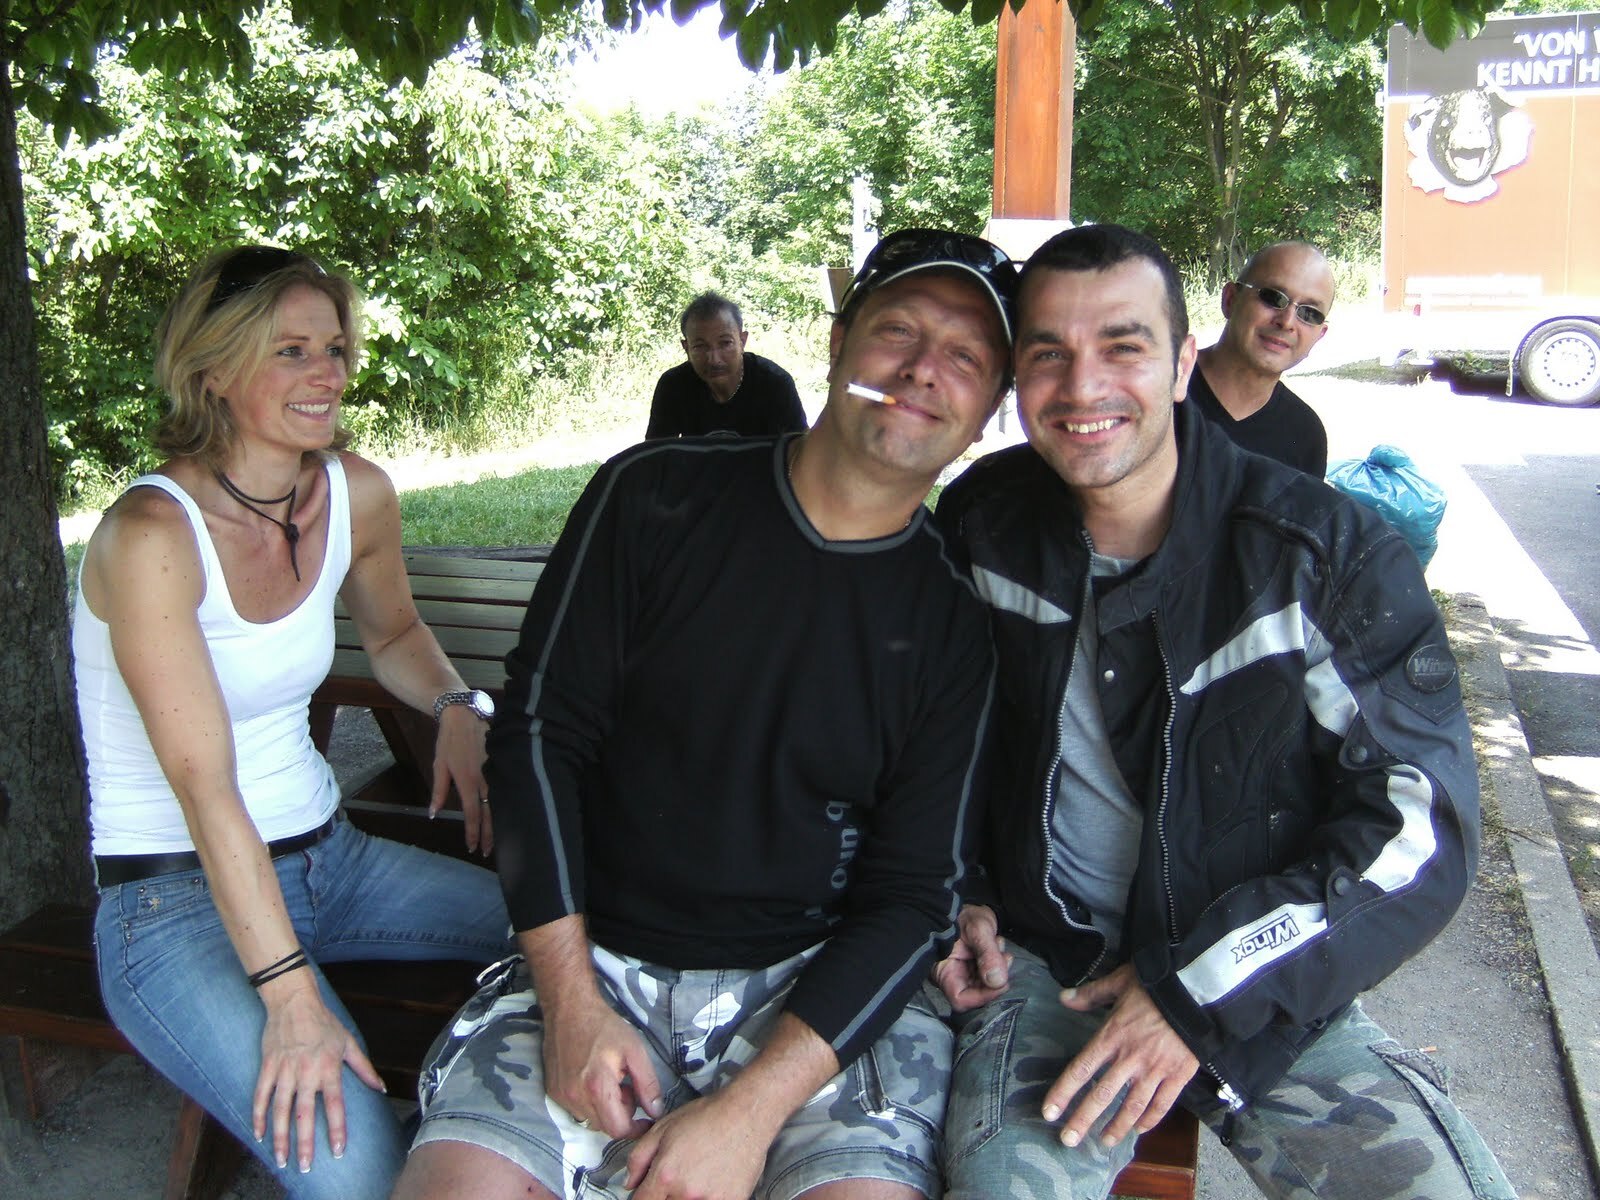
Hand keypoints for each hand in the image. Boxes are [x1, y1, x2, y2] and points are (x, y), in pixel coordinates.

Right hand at [252, 975, 385, 1171]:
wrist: (294, 1000)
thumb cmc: (324, 1022)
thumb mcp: (348, 1042)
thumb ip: (364, 1068)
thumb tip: (381, 1088)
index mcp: (328, 1068)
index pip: (335, 1105)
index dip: (337, 1129)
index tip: (338, 1151)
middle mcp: (306, 1072)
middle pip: (305, 1114)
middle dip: (305, 1143)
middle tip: (305, 1167)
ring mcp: (284, 1070)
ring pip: (280, 1110)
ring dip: (280, 1137)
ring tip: (281, 1160)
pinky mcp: (267, 1066)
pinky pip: (260, 1095)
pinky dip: (258, 1116)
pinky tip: (258, 1135)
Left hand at [431, 705, 491, 855]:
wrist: (465, 716)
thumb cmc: (449, 742)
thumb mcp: (439, 766)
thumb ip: (438, 791)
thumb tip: (434, 814)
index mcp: (468, 782)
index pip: (472, 814)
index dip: (473, 833)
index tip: (472, 848)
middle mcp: (484, 780)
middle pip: (490, 814)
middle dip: (489, 836)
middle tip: (488, 852)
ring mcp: (495, 772)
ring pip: (500, 804)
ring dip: (499, 824)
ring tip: (498, 839)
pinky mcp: (501, 765)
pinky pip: (505, 790)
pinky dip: (504, 806)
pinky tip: (506, 815)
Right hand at [543, 995, 663, 1139]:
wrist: (569, 1009)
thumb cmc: (605, 1027)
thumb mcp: (635, 1051)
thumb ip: (647, 1084)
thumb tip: (655, 1112)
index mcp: (597, 1088)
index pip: (617, 1129)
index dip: (635, 1129)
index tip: (645, 1120)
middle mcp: (575, 1097)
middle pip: (604, 1126)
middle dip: (620, 1114)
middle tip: (627, 1088)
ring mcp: (561, 1096)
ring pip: (590, 1119)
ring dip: (604, 1109)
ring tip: (611, 1081)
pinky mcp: (553, 1092)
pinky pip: (576, 1109)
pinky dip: (589, 1102)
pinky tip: (594, 1079)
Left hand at [625, 1091, 771, 1199]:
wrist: (746, 1114)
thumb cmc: (707, 1117)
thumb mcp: (662, 1128)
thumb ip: (638, 1158)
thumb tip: (629, 1183)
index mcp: (665, 1175)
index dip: (641, 1197)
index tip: (648, 1192)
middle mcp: (686, 1194)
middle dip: (665, 1195)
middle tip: (675, 1180)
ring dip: (685, 1197)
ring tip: (696, 1179)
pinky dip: (707, 1198)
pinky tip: (711, 1183)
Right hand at [933, 904, 1012, 1011]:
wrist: (960, 903)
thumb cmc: (962, 915)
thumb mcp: (978, 930)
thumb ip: (988, 955)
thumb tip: (998, 982)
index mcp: (944, 970)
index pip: (961, 999)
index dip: (982, 996)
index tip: (1001, 982)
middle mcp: (951, 976)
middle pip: (975, 993)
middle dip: (994, 978)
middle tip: (1003, 957)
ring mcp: (962, 972)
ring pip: (984, 984)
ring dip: (997, 968)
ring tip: (997, 944)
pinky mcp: (971, 967)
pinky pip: (987, 974)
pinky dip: (996, 962)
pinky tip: (996, 945)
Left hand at [1042, 964, 1198, 1148]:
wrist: (1197, 989)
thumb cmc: (1156, 984)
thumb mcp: (1119, 982)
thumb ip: (1091, 994)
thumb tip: (1063, 998)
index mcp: (1112, 1035)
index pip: (1081, 1069)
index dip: (1063, 1092)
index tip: (1049, 1112)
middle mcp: (1131, 1057)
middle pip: (1102, 1095)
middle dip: (1083, 1120)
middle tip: (1068, 1141)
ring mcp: (1156, 1069)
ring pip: (1132, 1106)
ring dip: (1116, 1126)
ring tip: (1103, 1142)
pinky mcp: (1179, 1075)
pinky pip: (1163, 1104)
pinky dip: (1150, 1119)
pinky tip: (1139, 1130)